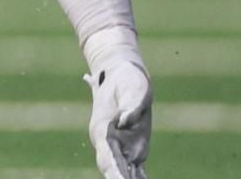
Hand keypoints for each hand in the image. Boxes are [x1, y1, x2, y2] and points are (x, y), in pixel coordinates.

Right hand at [84, 28, 151, 178]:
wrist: (121, 72)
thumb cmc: (127, 79)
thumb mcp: (133, 87)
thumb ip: (131, 104)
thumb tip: (124, 121)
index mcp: (103, 128)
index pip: (107, 155)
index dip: (113, 170)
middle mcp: (108, 141)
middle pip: (111, 167)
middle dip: (117, 178)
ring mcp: (119, 146)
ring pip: (121, 171)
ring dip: (124, 178)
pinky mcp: (132, 147)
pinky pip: (134, 169)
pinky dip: (136, 178)